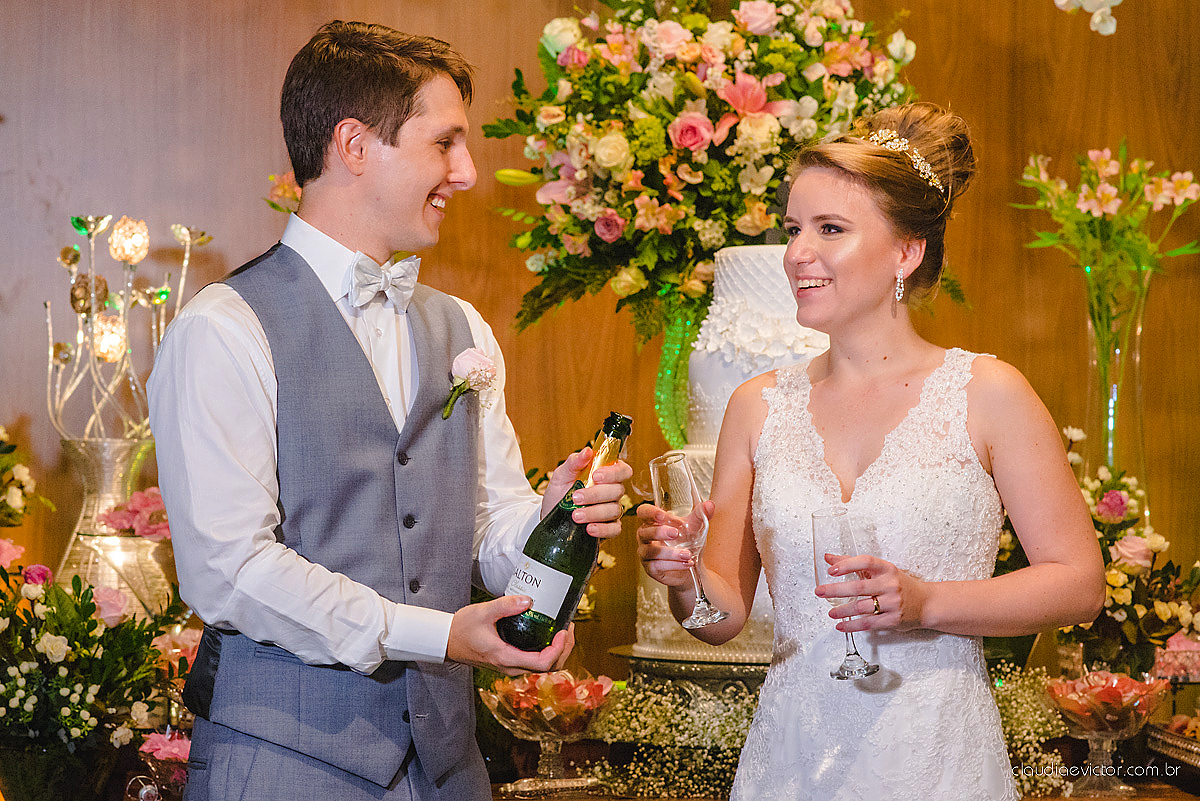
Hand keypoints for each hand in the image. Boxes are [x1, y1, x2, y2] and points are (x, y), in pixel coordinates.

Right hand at [447, 595, 573, 674]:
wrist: (446, 641)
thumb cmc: (461, 628)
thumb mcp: (483, 612)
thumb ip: (505, 605)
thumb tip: (529, 600)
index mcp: (506, 658)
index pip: (542, 663)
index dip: (558, 649)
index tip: (563, 631)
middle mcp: (511, 667)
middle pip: (548, 667)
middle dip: (564, 649)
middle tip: (569, 627)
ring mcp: (511, 666)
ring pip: (543, 667)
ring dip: (558, 651)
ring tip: (563, 630)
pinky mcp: (510, 661)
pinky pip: (535, 662)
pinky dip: (548, 651)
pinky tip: (549, 634)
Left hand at [541, 447, 632, 539]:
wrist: (550, 515)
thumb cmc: (559, 492)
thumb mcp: (562, 475)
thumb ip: (574, 462)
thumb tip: (587, 451)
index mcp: (605, 475)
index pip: (622, 470)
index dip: (613, 473)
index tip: (596, 476)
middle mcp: (612, 492)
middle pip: (618, 491)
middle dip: (596, 494)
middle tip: (576, 497)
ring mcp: (612, 510)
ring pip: (615, 510)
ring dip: (594, 512)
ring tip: (575, 515)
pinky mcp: (608, 528)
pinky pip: (614, 529)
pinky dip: (602, 529)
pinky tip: (589, 528)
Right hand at [636, 500, 713, 587]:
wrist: (692, 566)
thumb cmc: (687, 542)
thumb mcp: (694, 528)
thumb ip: (701, 515)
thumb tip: (710, 505)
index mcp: (653, 522)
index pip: (643, 512)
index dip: (650, 513)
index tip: (663, 516)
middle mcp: (645, 537)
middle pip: (643, 532)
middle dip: (659, 532)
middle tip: (676, 534)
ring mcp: (645, 553)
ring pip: (651, 551)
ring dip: (670, 553)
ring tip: (688, 554)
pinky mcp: (650, 569)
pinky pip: (656, 566)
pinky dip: (673, 564)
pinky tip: (687, 564)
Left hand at [814, 553, 927, 632]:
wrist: (927, 603)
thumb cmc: (900, 585)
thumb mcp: (881, 570)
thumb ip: (853, 563)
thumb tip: (828, 558)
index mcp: (887, 569)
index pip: (865, 562)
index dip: (847, 565)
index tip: (831, 570)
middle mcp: (890, 585)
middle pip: (859, 587)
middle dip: (835, 590)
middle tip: (819, 592)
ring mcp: (892, 603)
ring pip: (862, 607)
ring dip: (842, 610)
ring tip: (830, 612)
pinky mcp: (893, 620)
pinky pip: (869, 623)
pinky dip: (852, 625)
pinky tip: (841, 625)